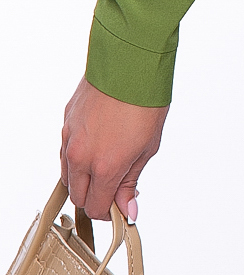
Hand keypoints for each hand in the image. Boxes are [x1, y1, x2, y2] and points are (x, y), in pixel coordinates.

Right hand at [61, 76, 169, 222]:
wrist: (131, 62)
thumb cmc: (144, 100)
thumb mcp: (148, 147)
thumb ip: (132, 182)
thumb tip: (128, 210)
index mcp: (104, 166)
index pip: (95, 207)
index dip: (108, 212)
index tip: (120, 206)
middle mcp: (80, 155)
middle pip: (77, 195)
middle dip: (94, 197)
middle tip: (115, 185)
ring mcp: (69, 138)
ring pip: (67, 174)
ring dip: (83, 178)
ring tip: (107, 162)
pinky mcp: (66, 122)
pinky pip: (65, 150)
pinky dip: (77, 156)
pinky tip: (97, 144)